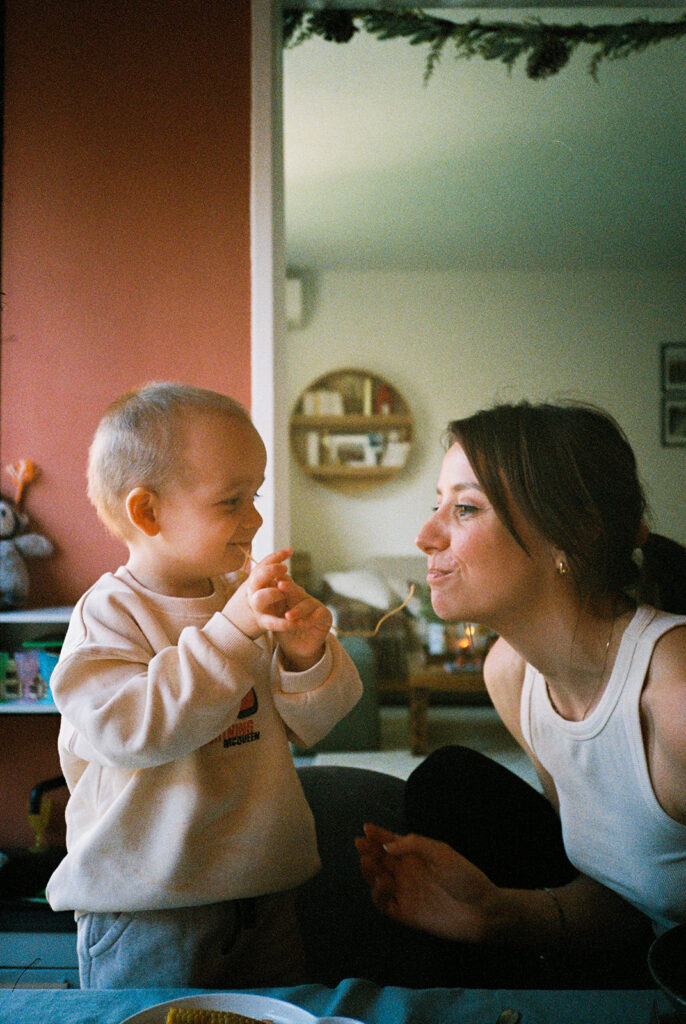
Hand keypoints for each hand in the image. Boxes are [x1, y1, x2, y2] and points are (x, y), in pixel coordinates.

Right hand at [224, 549, 291, 638]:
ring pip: (260, 598)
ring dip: (273, 593)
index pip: (262, 564)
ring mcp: (256, 607)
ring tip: (283, 594)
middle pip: (258, 577)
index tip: (290, 551)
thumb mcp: (260, 584)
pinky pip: (273, 623)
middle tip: (285, 569)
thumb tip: (286, 552)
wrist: (237, 626)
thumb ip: (270, 572)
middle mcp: (252, 592)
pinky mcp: (263, 623)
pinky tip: (300, 622)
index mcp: (253, 581)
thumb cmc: (256, 600)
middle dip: (271, 571)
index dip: (275, 556)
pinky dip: (286, 623)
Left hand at [272, 578, 332, 670]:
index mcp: (290, 594)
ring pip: (307, 603)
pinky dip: (310, 620)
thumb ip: (271, 607)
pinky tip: (303, 624)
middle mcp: (303, 597)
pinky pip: (319, 614)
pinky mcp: (325, 615)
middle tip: (280, 585)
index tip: (272, 578)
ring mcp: (315, 605)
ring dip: (298, 609)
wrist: (296, 650)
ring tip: (287, 616)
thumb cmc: (284, 632)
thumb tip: (261, 591)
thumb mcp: (274, 619)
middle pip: (296, 590)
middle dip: (289, 588)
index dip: (281, 580)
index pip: (286, 584)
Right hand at [355, 823, 499, 942]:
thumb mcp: (442, 852)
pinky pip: (383, 904)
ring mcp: (405, 892)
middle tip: (361, 845)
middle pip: (380, 860)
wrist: (482, 910)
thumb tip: (387, 846)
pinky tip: (383, 883)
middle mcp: (407, 872)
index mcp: (416, 856)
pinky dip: (377, 893)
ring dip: (369, 871)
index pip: (391, 843)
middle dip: (368, 851)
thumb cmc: (465, 877)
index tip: (367, 829)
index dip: (378, 835)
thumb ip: (414, 845)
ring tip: (368, 862)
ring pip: (377, 880)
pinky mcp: (405, 913)